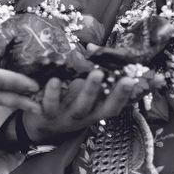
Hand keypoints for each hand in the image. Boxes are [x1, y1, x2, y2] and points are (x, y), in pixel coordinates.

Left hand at [22, 71, 138, 144]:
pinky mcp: (46, 115)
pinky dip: (52, 93)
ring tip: (95, 72)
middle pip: (99, 107)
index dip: (124, 95)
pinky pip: (50, 105)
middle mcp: (84, 116)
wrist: (41, 124)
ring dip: (88, 91)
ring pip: (80, 107)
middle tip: (105, 73)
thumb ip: (91, 74)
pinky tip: (55, 79)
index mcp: (95, 111)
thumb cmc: (67, 103)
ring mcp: (66, 117)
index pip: (114, 106)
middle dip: (110, 92)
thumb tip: (93, 49)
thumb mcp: (82, 94)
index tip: (133, 79)